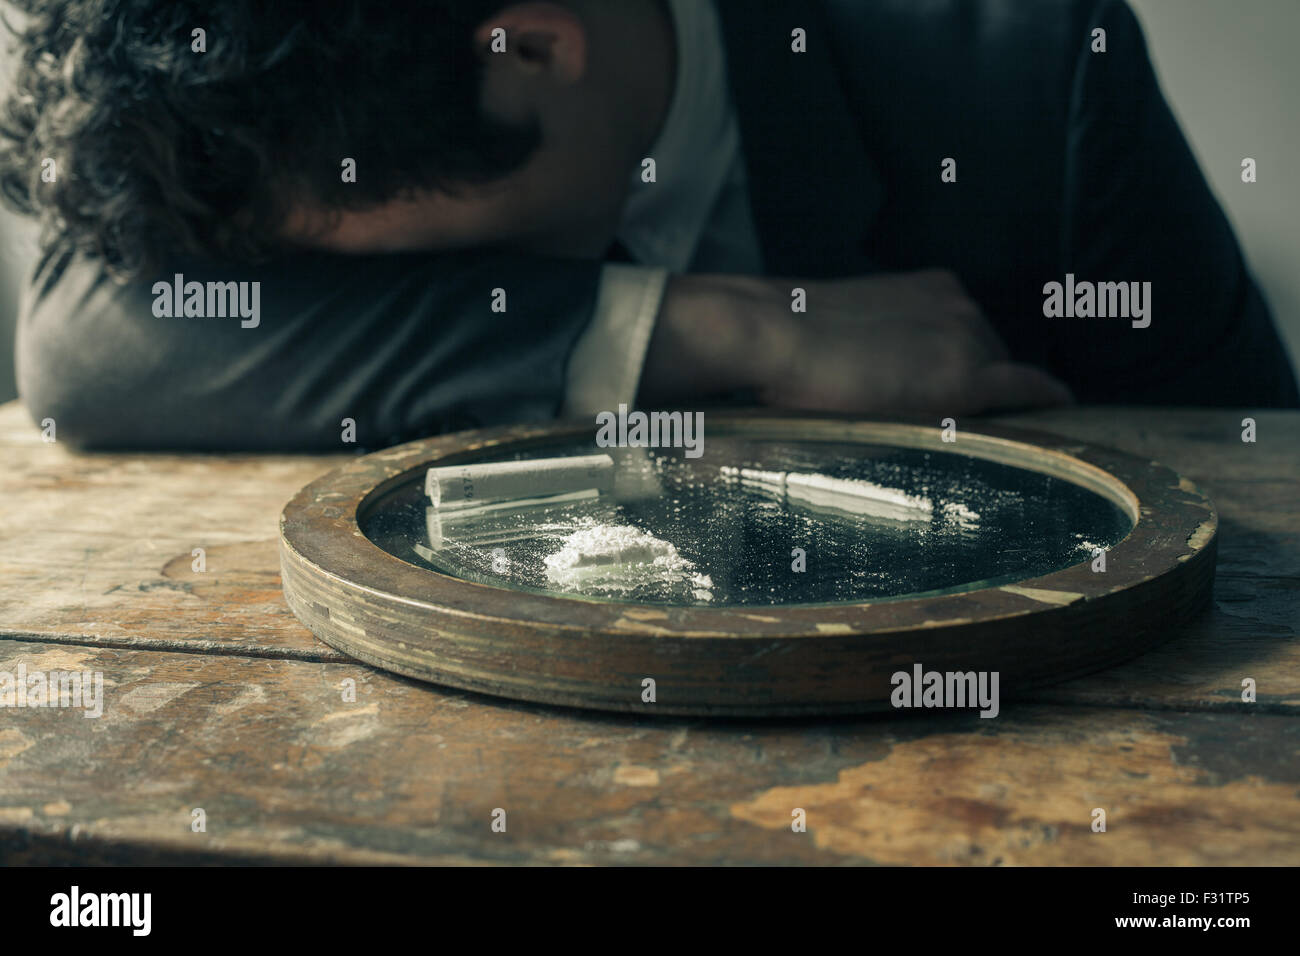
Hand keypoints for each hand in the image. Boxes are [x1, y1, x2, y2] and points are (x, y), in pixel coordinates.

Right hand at [641, 269, 1072, 414]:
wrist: (774, 334)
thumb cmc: (790, 339)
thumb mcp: (845, 328)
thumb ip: (877, 341)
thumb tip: (871, 369)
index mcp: (931, 288)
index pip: (968, 335)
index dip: (967, 365)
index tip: (965, 386)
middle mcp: (959, 304)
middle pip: (990, 356)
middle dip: (974, 384)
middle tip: (941, 417)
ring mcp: (966, 336)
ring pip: (997, 377)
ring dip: (986, 400)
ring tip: (955, 426)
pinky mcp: (965, 374)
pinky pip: (1021, 388)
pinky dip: (1042, 397)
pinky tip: (1062, 408)